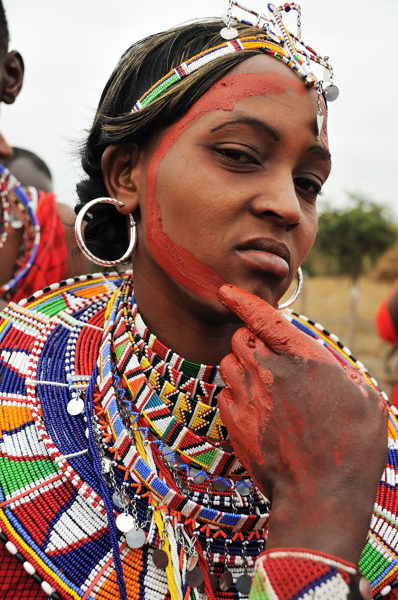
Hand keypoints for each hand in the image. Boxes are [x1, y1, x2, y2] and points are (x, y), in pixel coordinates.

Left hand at [217, 284, 387, 561]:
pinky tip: (256, 411)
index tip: (226, 290)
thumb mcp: (362, 397)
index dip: (242, 299)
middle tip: (269, 358)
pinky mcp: (234, 422)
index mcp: (303, 359)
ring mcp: (248, 397)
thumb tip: (316, 360)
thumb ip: (334, 369)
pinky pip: (224, 394)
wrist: (322, 498)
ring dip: (242, 366)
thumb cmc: (351, 448)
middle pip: (240, 336)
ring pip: (228, 362)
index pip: (264, 317)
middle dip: (250, 339)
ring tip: (264, 387)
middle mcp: (269, 372)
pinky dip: (236, 395)